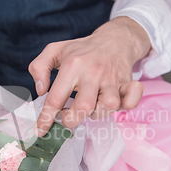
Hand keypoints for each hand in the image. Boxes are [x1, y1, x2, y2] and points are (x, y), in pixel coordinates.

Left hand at [29, 17, 150, 135]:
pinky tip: (114, 103)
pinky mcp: (128, 84)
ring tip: (89, 107)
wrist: (114, 39)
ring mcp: (112, 79)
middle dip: (70, 120)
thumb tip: (40, 91)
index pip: (56, 98)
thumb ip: (39, 67)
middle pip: (83, 107)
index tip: (40, 131)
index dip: (46, 119)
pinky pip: (132, 100)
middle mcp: (93, 73)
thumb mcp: (54, 50)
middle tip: (66, 117)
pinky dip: (126, 106)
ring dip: (96, 114)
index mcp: (72, 65)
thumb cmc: (81, 50)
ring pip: (108, 106)